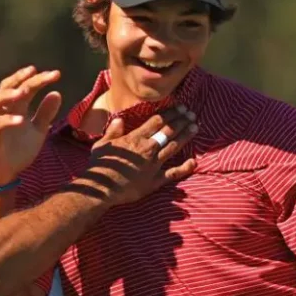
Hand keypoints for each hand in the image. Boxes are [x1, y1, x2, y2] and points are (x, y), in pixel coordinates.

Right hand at [0, 66, 62, 183]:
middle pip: (6, 87)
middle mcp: (2, 111)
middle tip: (35, 71)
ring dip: (8, 94)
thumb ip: (45, 113)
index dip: (38, 79)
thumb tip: (57, 93)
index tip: (55, 74)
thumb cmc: (19, 151)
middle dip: (20, 77)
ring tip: (24, 91)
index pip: (24, 86)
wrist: (6, 174)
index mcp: (14, 107)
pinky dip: (6, 120)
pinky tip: (21, 120)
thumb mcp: (38, 131)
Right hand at [75, 107, 197, 205]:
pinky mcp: (155, 180)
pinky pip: (174, 173)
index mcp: (135, 138)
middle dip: (181, 121)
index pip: (157, 121)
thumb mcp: (102, 144)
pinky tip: (194, 161)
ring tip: (195, 127)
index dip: (170, 113)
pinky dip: (185, 168)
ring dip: (185, 136)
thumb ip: (113, 131)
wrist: (101, 188)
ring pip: (173, 147)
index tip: (180, 107)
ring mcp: (153, 165)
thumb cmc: (99, 165)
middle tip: (191, 114)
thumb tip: (120, 120)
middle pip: (168, 131)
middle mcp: (147, 149)